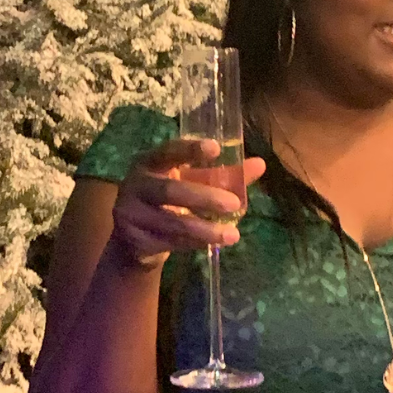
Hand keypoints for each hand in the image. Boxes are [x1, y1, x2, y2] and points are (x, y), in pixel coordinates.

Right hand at [109, 139, 266, 270]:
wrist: (134, 237)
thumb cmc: (169, 199)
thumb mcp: (190, 181)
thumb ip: (222, 174)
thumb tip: (260, 164)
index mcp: (149, 162)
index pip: (168, 151)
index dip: (190, 149)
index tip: (216, 149)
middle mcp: (136, 184)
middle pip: (169, 190)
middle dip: (204, 197)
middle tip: (234, 204)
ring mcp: (131, 213)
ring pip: (172, 223)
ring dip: (205, 230)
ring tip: (233, 234)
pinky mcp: (135, 239)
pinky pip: (171, 242)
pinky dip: (195, 242)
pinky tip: (214, 243)